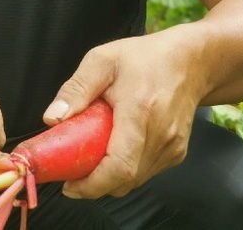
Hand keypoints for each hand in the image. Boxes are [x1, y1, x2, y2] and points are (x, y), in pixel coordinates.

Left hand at [41, 26, 206, 199]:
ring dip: (110, 178)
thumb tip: (52, 118)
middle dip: (94, 184)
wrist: (190, 61)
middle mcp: (160, 135)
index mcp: (140, 111)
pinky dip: (126, 170)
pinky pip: (146, 172)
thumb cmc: (145, 58)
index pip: (119, 165)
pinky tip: (115, 149)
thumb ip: (76, 89)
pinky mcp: (177, 152)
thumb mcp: (102, 61)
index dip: (92, 184)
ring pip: (134, 181)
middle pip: (124, 180)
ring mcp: (172, 146)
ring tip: (92, 156)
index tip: (69, 184)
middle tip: (72, 171)